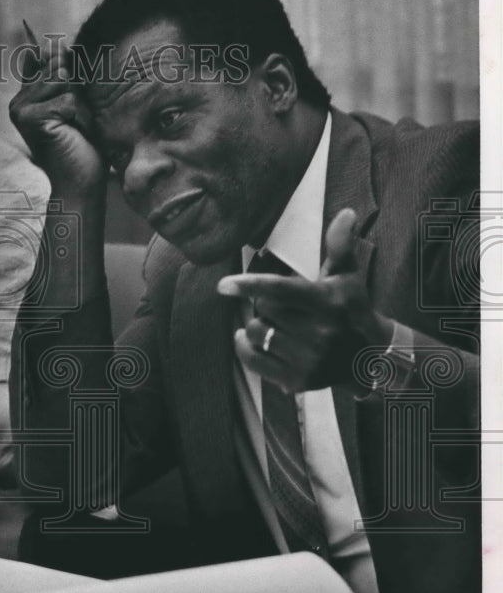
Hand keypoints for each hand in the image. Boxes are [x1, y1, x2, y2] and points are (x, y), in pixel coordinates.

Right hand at [8, 40, 105, 199]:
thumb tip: (56, 43)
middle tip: (74, 121)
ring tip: (73, 127)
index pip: (43, 55)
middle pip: (58, 64)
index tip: (71, 94)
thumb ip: (66, 75)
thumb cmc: (83, 147)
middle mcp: (18, 100)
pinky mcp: (30, 118)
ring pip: (62, 78)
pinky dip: (78, 118)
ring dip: (79, 105)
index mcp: (27, 95)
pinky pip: (67, 99)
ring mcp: (20, 109)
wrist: (80, 184)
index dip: (63, 61)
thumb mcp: (78, 104)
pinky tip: (71, 135)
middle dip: (77, 90)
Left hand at [217, 209, 392, 392]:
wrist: (368, 358)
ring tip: (275, 324)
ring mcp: (308, 359)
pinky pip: (253, 360)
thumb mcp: (347, 277)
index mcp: (326, 302)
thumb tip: (346, 213)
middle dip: (265, 305)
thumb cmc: (350, 310)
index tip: (223, 285)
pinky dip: (245, 347)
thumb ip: (339, 245)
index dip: (250, 285)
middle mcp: (319, 332)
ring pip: (256, 333)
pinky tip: (251, 340)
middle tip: (282, 308)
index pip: (281, 290)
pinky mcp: (297, 380)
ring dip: (257, 325)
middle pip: (263, 309)